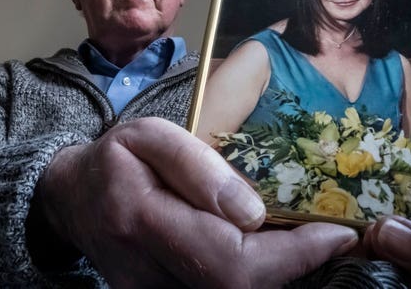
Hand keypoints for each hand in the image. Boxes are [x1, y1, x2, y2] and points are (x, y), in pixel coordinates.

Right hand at [35, 117, 357, 287]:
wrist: (73, 199)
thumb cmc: (117, 159)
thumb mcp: (149, 136)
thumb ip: (196, 167)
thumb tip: (251, 211)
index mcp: (141, 218)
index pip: (229, 255)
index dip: (292, 253)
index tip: (338, 232)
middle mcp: (145, 271)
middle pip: (236, 287)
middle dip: (297, 265)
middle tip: (334, 235)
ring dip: (281, 273)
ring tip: (310, 238)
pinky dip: (256, 276)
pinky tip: (273, 250)